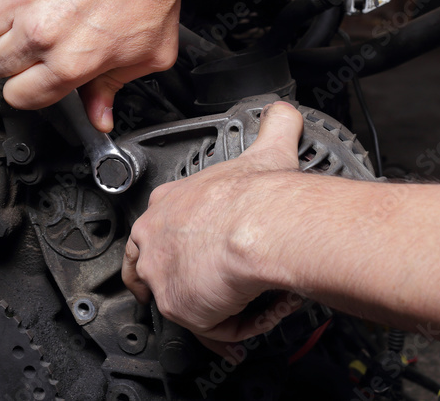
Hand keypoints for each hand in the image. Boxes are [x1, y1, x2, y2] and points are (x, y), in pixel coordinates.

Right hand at [0, 0, 188, 131]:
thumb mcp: (149, 51)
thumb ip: (114, 87)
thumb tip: (98, 116)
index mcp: (70, 63)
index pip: (19, 96)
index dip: (23, 87)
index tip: (28, 74)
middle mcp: (39, 34)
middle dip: (5, 56)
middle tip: (22, 37)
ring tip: (6, 12)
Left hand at [122, 102, 306, 343]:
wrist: (262, 224)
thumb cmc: (260, 195)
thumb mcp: (265, 149)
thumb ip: (274, 126)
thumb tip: (285, 112)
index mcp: (167, 201)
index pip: (155, 227)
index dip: (180, 244)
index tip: (206, 255)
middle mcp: (154, 236)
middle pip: (155, 270)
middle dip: (186, 284)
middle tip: (222, 288)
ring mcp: (160, 272)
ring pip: (186, 301)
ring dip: (222, 305)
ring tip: (257, 298)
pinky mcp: (176, 305)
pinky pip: (209, 328)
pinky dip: (240, 325)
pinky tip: (263, 309)